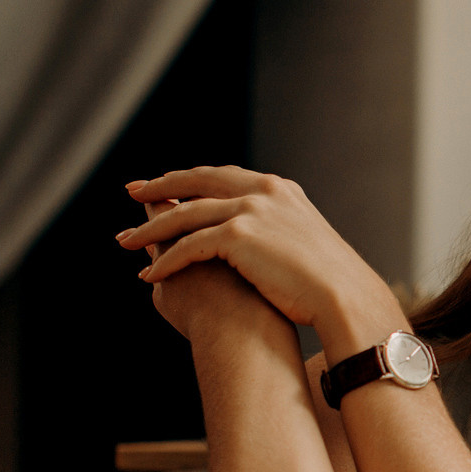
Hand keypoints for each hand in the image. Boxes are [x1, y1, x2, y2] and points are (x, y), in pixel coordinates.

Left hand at [119, 167, 391, 338]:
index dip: (191, 179)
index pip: (224, 176)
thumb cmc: (329, 283)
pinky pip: (188, 246)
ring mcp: (250, 210)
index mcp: (278, 189)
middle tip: (133, 191)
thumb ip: (279, 232)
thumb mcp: (304, 243)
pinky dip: (166, 260)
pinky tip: (151, 274)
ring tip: (126, 241)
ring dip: (151, 229)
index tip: (167, 183)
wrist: (344, 296)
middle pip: (196, 182)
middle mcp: (262, 190)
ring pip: (185, 215)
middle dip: (161, 186)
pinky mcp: (238, 235)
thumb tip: (265, 245)